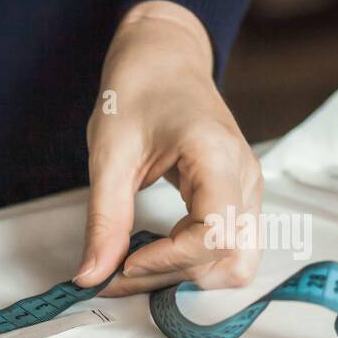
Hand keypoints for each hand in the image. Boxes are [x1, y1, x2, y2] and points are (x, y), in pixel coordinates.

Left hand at [77, 0, 262, 295]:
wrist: (163, 59)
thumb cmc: (138, 92)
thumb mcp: (109, 155)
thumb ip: (104, 220)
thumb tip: (91, 276)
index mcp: (218, 158)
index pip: (214, 236)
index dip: (168, 262)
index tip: (124, 263)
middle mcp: (244, 179)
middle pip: (231, 261)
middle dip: (174, 277)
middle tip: (119, 271)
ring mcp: (246, 191)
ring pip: (236, 263)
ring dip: (185, 276)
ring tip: (135, 263)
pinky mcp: (236, 200)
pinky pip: (227, 249)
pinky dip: (190, 262)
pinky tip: (151, 251)